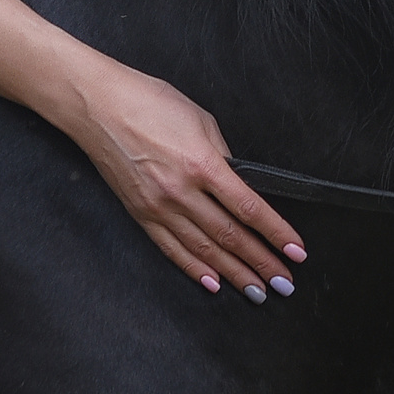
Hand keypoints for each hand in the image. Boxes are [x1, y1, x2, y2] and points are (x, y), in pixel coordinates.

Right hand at [63, 56, 307, 302]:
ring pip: (205, 250)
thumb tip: (237, 183)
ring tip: (258, 291)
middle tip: (284, 283)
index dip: (276, 233)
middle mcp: (182, 191)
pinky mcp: (141, 215)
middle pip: (231, 236)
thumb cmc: (148, 102)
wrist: (98, 106)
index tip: (296, 251)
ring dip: (234, 274)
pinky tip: (213, 282)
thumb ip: (222, 156)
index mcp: (202, 164)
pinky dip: (195, 268)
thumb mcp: (200, 119)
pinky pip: (172, 249)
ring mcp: (159, 207)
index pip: (249, 208)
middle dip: (262, 262)